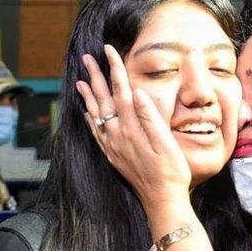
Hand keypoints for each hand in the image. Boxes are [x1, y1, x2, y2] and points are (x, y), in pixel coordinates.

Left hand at [75, 45, 191, 214]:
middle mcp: (118, 135)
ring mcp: (114, 146)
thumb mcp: (166, 143)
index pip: (122, 91)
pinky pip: (96, 134)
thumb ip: (151, 117)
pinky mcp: (114, 156)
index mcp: (133, 128)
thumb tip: (137, 93)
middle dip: (96, 77)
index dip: (115, 69)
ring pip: (96, 115)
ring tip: (80, 81)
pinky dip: (89, 120)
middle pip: (104, 100)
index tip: (109, 50)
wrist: (163, 200)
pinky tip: (87, 113)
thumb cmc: (171, 171)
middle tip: (87, 58)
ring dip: (89, 96)